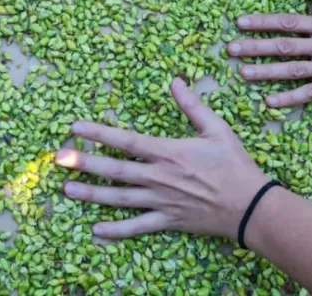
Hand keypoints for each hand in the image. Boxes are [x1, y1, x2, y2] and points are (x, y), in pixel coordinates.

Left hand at [55, 79, 268, 239]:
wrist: (252, 206)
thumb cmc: (235, 165)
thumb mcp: (217, 129)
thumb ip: (192, 105)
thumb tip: (175, 80)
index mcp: (169, 152)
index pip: (126, 140)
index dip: (99, 133)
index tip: (76, 126)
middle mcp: (160, 178)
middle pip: (115, 170)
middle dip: (85, 163)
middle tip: (59, 159)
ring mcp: (162, 202)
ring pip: (120, 198)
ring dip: (92, 194)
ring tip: (67, 189)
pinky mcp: (169, 221)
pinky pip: (138, 227)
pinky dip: (117, 231)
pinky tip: (96, 230)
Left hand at [229, 0, 311, 106]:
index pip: (287, 22)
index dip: (262, 22)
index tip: (240, 22)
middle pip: (282, 46)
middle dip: (254, 47)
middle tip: (230, 50)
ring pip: (291, 70)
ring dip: (264, 72)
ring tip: (242, 73)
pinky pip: (310, 94)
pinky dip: (289, 99)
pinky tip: (269, 102)